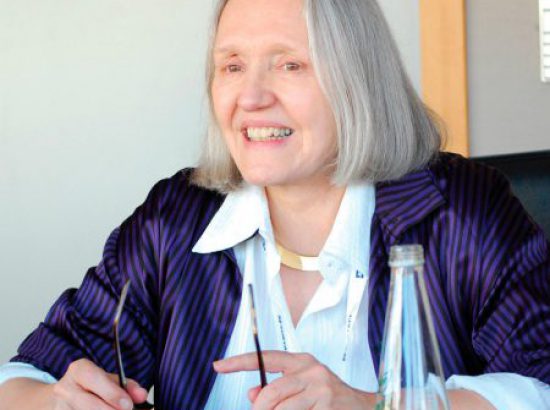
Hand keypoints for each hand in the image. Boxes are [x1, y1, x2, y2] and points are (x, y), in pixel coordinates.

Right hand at [50, 358, 148, 409]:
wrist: (63, 399)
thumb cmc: (92, 387)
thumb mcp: (109, 380)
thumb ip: (126, 386)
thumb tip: (141, 395)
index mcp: (78, 370)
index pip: (93, 378)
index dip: (111, 393)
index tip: (127, 404)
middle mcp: (64, 388)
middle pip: (88, 404)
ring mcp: (61, 406)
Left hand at [214, 351, 376, 409]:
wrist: (365, 408)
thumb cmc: (328, 398)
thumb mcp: (303, 387)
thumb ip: (277, 389)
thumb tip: (252, 395)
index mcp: (301, 361)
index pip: (266, 358)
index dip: (240, 362)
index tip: (218, 366)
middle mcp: (311, 370)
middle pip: (270, 393)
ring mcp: (321, 389)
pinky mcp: (327, 407)